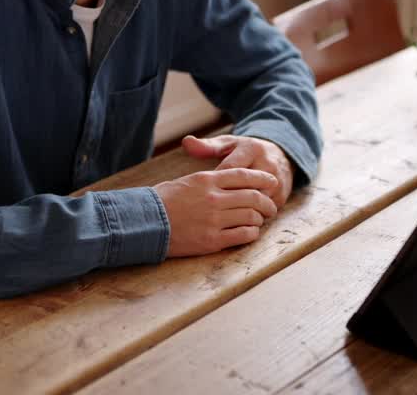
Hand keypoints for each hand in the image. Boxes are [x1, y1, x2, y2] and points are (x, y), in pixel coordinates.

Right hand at [153, 168, 278, 256]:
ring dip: (259, 219)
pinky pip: (242, 235)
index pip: (244, 175)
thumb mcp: (184, 182)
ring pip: (251, 216)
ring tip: (260, 221)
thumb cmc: (159, 202)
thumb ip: (206, 182)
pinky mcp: (212, 240)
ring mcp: (214, 219)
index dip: (262, 178)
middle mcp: (214, 198)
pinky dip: (251, 233)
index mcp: (207, 180)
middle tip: (271, 207)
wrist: (144, 223)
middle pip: (253, 196)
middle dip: (266, 202)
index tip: (272, 182)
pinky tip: (250, 233)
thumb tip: (221, 181)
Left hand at [182, 134, 294, 208]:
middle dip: (227, 201)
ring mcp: (277, 181)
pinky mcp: (282, 195)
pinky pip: (264, 211)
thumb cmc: (245, 152)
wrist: (280, 156)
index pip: (230, 170)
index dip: (216, 184)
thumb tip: (186, 141)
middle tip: (210, 211)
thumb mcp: (228, 145)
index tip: (203, 194)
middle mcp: (267, 164)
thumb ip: (207, 146)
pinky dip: (250, 217)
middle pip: (245, 189)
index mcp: (251, 149)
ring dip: (239, 211)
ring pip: (255, 203)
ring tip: (222, 217)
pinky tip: (236, 221)